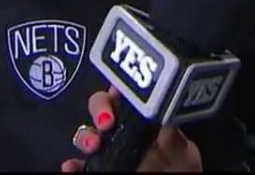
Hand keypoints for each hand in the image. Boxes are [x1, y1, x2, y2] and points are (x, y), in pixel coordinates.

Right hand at [60, 88, 201, 172]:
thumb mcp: (183, 154)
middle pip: (101, 108)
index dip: (118, 87)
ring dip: (85, 135)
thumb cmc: (180, 172)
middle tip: (107, 121)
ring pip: (87, 135)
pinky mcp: (97, 169)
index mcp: (145, 119)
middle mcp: (123, 131)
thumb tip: (165, 113)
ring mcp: (109, 151)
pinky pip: (79, 165)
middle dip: (99, 108)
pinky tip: (71, 166)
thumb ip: (173, 136)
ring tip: (92, 144)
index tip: (118, 92)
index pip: (126, 94)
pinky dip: (72, 165)